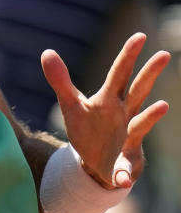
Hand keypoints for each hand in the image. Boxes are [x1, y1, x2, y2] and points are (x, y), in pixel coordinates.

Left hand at [42, 33, 170, 188]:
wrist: (95, 162)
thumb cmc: (87, 128)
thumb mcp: (70, 104)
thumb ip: (60, 80)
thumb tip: (47, 51)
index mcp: (109, 99)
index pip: (118, 73)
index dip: (127, 55)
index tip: (139, 35)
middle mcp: (124, 113)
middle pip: (137, 89)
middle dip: (149, 73)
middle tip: (164, 54)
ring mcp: (129, 135)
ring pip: (142, 121)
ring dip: (152, 116)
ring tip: (163, 106)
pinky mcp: (127, 160)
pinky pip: (127, 166)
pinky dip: (124, 172)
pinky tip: (122, 177)